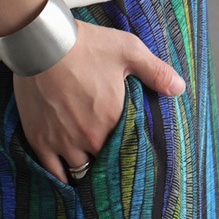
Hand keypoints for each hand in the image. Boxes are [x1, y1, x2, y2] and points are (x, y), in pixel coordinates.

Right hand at [12, 19, 185, 183]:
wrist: (42, 42)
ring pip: (78, 171)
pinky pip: (51, 171)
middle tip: (111, 165)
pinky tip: (66, 176)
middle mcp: (89, 138)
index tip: (130, 155)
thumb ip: (156, 72)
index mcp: (113, 121)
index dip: (129, 155)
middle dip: (108, 166)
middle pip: (103, 166)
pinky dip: (60, 177)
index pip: (127, 153)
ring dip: (85, 171)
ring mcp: (61, 141)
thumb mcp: (128, 50)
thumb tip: (180, 89)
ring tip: (90, 170)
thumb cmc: (86, 45)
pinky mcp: (39, 138)